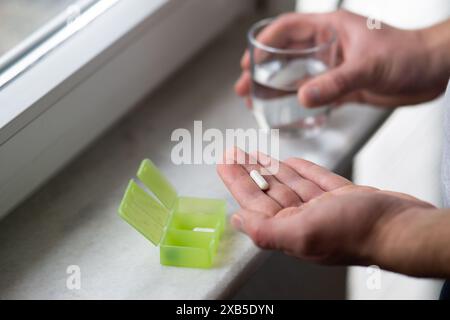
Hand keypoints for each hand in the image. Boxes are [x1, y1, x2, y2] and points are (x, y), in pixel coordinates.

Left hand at [217, 148, 434, 270]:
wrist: (403, 227)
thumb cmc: (357, 231)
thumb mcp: (303, 232)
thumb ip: (266, 229)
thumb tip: (236, 220)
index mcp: (291, 229)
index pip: (255, 202)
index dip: (237, 181)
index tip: (224, 162)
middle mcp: (305, 220)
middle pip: (269, 191)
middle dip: (250, 171)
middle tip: (234, 152)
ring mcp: (325, 208)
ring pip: (291, 185)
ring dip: (272, 169)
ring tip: (255, 154)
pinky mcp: (344, 197)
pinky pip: (316, 180)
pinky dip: (302, 170)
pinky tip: (291, 161)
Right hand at [236, 10, 448, 107]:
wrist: (433, 72)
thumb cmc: (409, 55)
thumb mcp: (368, 67)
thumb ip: (335, 83)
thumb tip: (303, 97)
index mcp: (331, 29)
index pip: (288, 29)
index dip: (264, 43)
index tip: (247, 59)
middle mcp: (330, 46)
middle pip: (286, 54)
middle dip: (262, 69)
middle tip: (244, 85)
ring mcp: (335, 65)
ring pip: (297, 74)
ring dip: (277, 86)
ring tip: (257, 99)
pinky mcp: (344, 84)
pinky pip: (314, 91)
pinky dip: (298, 99)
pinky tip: (288, 108)